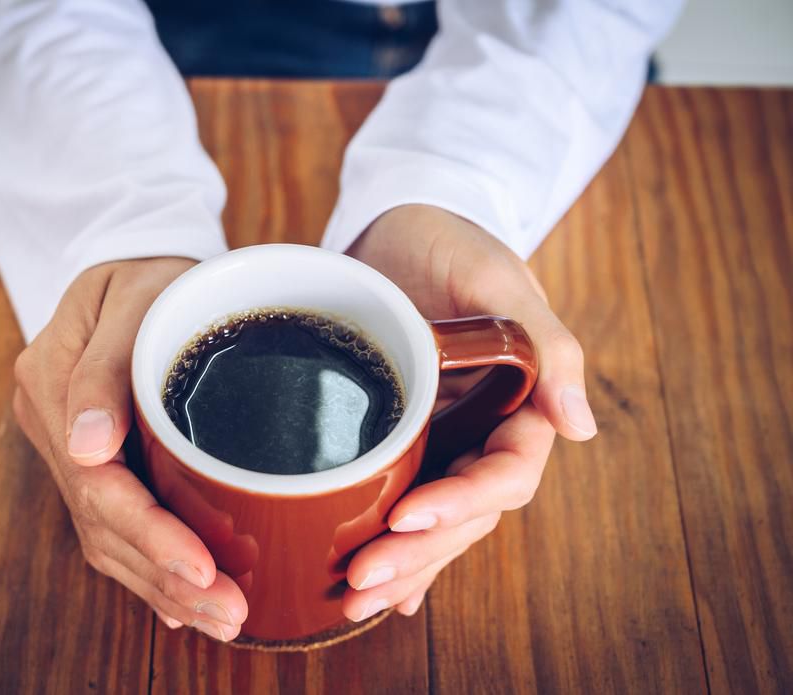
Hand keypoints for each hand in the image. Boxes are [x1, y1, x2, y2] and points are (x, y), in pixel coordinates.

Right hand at [12, 258, 247, 640]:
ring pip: (107, 535)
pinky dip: (150, 565)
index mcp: (51, 382)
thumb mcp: (135, 296)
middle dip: (166, 577)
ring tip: (219, 617)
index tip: (204, 569)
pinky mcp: (95, 455)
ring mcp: (70, 443)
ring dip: (162, 584)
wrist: (139, 256)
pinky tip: (182, 601)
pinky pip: (114, 521)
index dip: (150, 534)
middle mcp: (53, 424)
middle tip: (229, 613)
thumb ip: (104, 369)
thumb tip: (89, 448)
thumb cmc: (150, 270)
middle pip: (103, 523)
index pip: (97, 482)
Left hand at [341, 205, 596, 619]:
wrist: (402, 230)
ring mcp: (447, 441)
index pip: (505, 472)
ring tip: (353, 600)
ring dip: (403, 565)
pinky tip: (380, 591)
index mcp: (522, 403)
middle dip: (421, 552)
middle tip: (363, 579)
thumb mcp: (498, 277)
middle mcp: (486, 432)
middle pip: (467, 512)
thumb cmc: (453, 243)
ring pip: (436, 520)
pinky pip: (407, 501)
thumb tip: (581, 428)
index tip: (407, 518)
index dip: (461, 502)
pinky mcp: (406, 440)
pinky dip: (399, 548)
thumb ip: (546, 345)